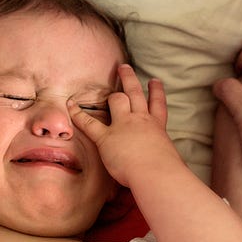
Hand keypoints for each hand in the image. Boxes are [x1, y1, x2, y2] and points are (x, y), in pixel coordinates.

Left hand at [70, 64, 182, 187]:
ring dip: (110, 90)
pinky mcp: (107, 138)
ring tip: (95, 89)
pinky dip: (78, 114)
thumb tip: (169, 163)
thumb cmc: (168, 173)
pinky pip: (89, 123)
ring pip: (117, 99)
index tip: (155, 81)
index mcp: (157, 127)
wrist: (157, 173)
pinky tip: (71, 105)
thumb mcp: (171, 158)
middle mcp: (141, 120)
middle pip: (136, 93)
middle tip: (124, 67)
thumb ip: (165, 155)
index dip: (156, 91)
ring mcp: (123, 126)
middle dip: (129, 79)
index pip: (158, 105)